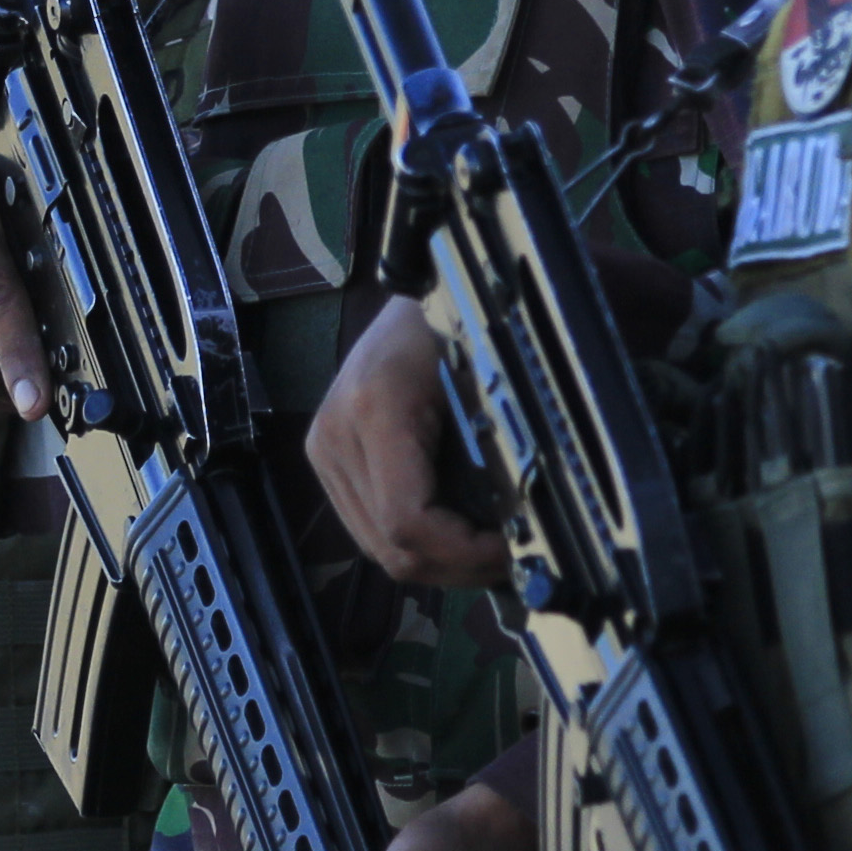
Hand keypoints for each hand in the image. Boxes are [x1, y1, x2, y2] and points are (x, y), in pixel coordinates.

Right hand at [309, 295, 507, 587]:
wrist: (414, 283)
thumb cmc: (457, 319)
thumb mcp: (486, 378)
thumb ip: (499, 448)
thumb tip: (527, 523)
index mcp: (374, 410)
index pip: (407, 520)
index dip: (462, 552)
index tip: (511, 550)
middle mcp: (335, 437)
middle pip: (389, 545)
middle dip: (455, 567)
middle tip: (510, 561)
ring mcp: (324, 450)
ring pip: (377, 546)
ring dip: (437, 562)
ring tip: (487, 551)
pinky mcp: (327, 458)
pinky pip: (369, 525)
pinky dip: (416, 542)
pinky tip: (456, 532)